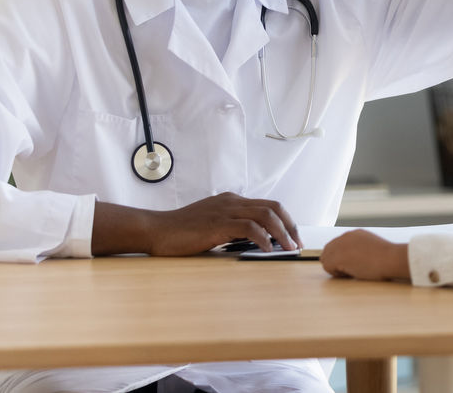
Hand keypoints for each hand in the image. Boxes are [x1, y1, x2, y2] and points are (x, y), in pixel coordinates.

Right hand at [92, 193, 300, 256]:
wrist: (155, 230)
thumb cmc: (180, 233)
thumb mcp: (211, 225)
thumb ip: (230, 228)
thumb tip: (253, 242)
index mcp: (232, 201)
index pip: (268, 206)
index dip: (284, 221)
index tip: (292, 237)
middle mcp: (232, 202)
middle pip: (273, 208)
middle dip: (290, 226)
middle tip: (297, 244)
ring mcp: (226, 211)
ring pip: (266, 216)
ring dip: (282, 233)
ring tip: (289, 249)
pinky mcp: (219, 224)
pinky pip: (250, 228)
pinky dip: (264, 239)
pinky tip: (269, 251)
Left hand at [320, 229, 410, 280]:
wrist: (390, 258)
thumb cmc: (387, 257)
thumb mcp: (372, 247)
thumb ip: (360, 249)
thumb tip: (354, 258)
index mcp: (355, 234)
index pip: (337, 245)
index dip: (340, 257)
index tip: (351, 264)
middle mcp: (345, 236)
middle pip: (328, 250)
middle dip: (335, 261)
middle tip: (349, 270)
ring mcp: (340, 245)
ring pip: (326, 258)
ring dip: (335, 267)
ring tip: (351, 271)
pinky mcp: (337, 256)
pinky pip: (327, 266)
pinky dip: (336, 273)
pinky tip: (350, 273)